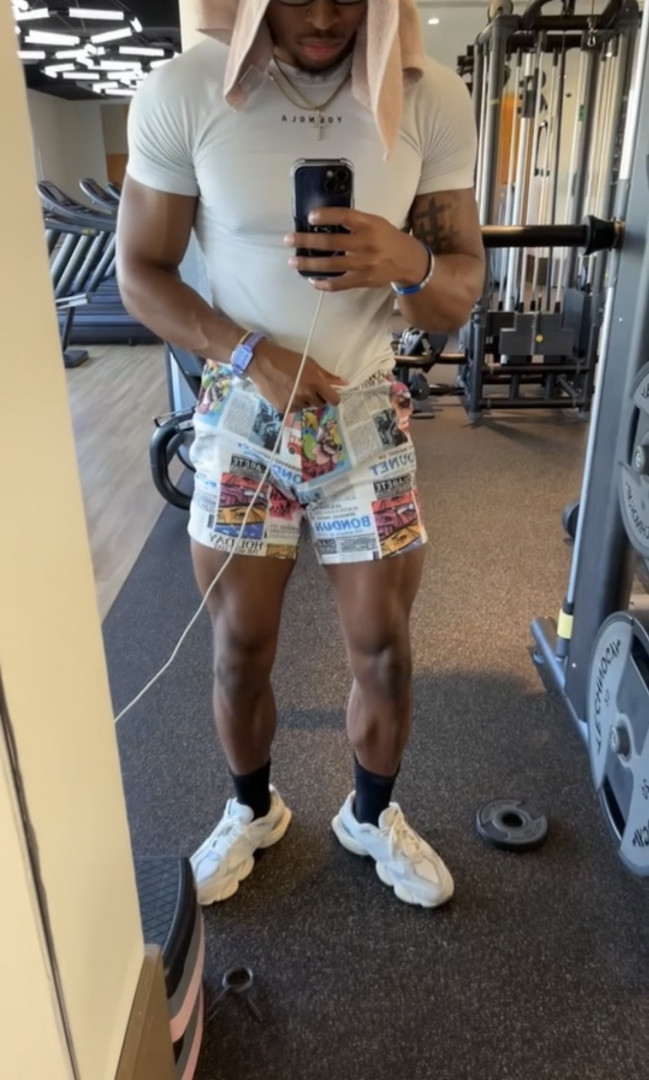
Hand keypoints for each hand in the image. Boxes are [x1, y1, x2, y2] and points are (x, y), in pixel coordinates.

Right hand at [249, 341, 345, 412]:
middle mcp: (306, 395)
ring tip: (293, 387)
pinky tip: (285, 392)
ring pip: (306, 406)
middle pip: (320, 404)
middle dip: (317, 397)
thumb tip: (344, 383)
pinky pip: (294, 409)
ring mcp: (294, 403)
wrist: (261, 362)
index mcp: (315, 383)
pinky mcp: (283, 408)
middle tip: (307, 386)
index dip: (333, 397)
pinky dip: (292, 403)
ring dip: (304, 400)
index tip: (328, 394)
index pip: (334, 400)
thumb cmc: (286, 358)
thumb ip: (327, 375)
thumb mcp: (309, 363)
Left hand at [285, 208, 428, 292]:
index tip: (309, 217)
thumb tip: (322, 221)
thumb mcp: (374, 222)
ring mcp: (365, 263)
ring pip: (332, 265)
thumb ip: (353, 221)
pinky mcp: (365, 280)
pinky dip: (325, 284)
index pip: (344, 216)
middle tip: (289, 240)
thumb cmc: (386, 237)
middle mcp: (366, 243)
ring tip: (293, 262)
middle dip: (306, 241)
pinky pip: (341, 284)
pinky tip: (312, 281)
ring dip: (309, 264)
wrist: (408, 260)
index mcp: (369, 224)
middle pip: (331, 243)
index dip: (326, 216)